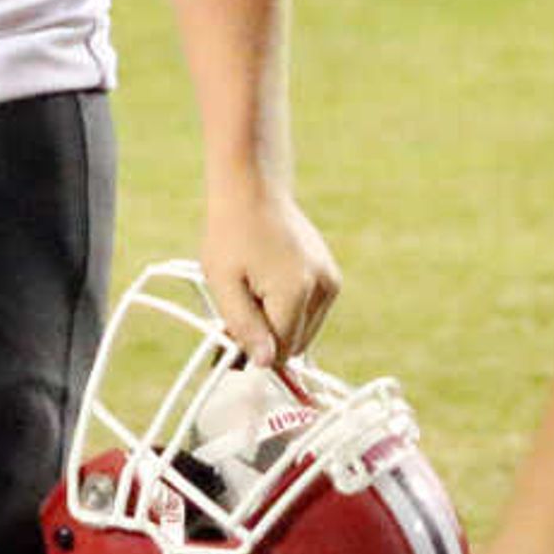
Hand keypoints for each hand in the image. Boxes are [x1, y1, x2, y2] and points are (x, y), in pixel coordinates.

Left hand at [200, 186, 339, 365]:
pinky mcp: (331, 276)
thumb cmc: (231, 233)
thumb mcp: (222, 282)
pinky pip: (310, 313)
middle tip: (239, 307)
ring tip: (254, 288)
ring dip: (279, 323)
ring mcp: (331, 281)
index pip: (280, 350)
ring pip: (304, 331)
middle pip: (296, 344)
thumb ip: (243, 326)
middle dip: (267, 336)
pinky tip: (269, 281)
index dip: (254, 349)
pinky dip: (289, 309)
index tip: (230, 336)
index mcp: (295, 291)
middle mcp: (322, 288)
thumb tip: (265, 364)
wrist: (253, 190)